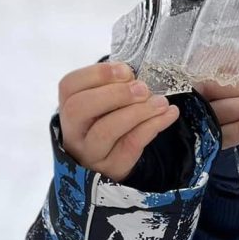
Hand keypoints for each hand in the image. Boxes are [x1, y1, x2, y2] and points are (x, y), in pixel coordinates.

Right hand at [58, 62, 180, 181]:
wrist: (114, 161)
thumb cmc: (111, 121)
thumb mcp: (107, 103)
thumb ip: (116, 86)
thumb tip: (133, 75)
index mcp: (69, 107)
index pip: (69, 86)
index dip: (97, 74)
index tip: (126, 71)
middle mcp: (73, 131)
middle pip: (79, 108)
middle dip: (115, 94)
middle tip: (143, 89)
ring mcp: (89, 153)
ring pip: (105, 130)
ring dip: (138, 112)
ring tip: (161, 102)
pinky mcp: (111, 168)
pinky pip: (130, 146)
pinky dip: (152, 127)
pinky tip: (169, 114)